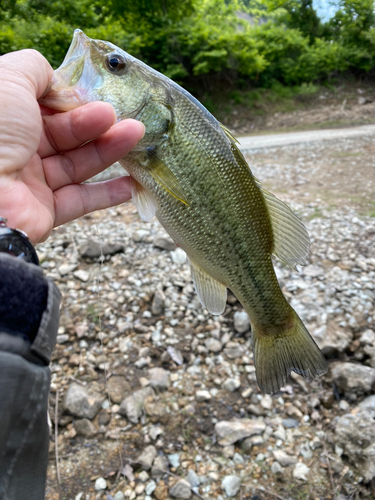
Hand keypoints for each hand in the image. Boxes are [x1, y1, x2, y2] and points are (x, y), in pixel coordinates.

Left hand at [0, 49, 144, 243]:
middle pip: (66, 135)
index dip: (72, 101)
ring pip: (77, 164)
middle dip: (97, 123)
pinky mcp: (45, 211)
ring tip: (135, 133)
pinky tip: (132, 183)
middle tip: (120, 116)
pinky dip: (108, 194)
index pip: (46, 108)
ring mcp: (32, 183)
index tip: (95, 96)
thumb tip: (58, 81)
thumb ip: (35, 70)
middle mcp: (19, 150)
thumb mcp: (9, 80)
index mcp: (9, 120)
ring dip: (109, 149)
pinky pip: (80, 201)